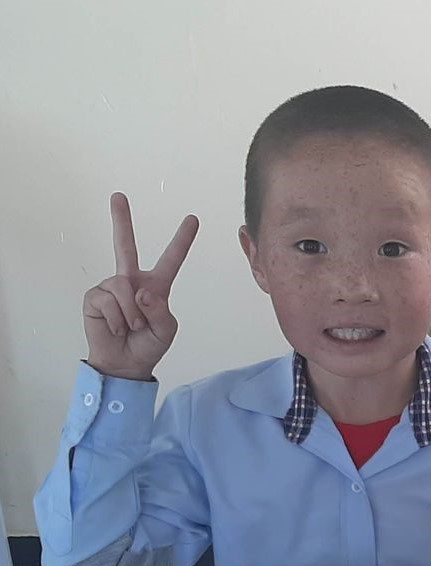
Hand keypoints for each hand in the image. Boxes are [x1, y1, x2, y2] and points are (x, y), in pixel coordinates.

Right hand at [82, 193, 198, 380]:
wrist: (126, 363)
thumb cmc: (149, 344)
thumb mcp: (165, 328)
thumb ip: (158, 309)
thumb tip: (139, 291)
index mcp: (157, 286)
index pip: (171, 259)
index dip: (182, 240)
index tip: (192, 219)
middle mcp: (132, 282)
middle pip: (126, 246)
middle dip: (121, 220)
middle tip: (118, 195)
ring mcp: (111, 287)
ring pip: (123, 286)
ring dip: (131, 313)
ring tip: (132, 326)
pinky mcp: (94, 297)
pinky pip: (108, 300)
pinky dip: (117, 318)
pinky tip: (117, 327)